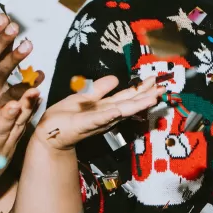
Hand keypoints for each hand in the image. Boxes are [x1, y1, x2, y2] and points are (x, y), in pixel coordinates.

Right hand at [0, 14, 40, 116]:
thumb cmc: (1, 86)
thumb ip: (4, 47)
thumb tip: (9, 23)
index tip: (3, 17)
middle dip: (1, 40)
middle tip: (14, 27)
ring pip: (1, 72)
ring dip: (14, 57)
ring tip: (28, 45)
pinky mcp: (4, 105)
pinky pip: (17, 92)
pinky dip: (29, 83)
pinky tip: (41, 74)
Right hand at [0, 95, 36, 192]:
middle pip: (0, 133)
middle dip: (7, 118)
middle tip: (15, 104)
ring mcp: (5, 149)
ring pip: (16, 127)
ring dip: (26, 110)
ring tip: (33, 94)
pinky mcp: (13, 145)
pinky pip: (23, 127)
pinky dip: (30, 112)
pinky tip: (36, 98)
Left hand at [33, 76, 165, 150]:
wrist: (49, 134)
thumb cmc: (64, 117)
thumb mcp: (83, 97)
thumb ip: (99, 89)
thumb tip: (116, 78)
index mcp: (106, 107)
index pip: (127, 96)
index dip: (141, 88)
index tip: (155, 80)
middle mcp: (106, 114)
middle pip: (130, 103)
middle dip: (147, 96)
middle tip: (163, 88)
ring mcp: (97, 120)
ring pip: (120, 111)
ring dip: (136, 105)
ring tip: (152, 98)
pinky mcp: (85, 124)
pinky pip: (98, 119)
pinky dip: (109, 115)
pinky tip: (118, 111)